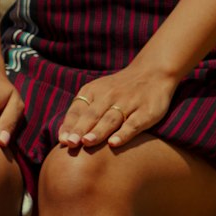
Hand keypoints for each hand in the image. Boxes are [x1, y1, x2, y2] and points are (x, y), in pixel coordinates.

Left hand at [57, 66, 176, 148]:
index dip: (70, 125)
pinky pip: (133, 124)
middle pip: (92, 115)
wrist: (153, 72)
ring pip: (110, 119)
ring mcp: (128, 103)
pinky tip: (114, 144)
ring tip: (87, 143)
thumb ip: (82, 113)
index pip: (78, 110)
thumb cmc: (119, 89)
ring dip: (98, 131)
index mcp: (94, 91)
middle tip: (71, 143)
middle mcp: (109, 96)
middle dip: (80, 129)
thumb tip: (64, 138)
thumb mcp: (98, 93)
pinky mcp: (146, 112)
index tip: (63, 140)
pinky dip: (124, 134)